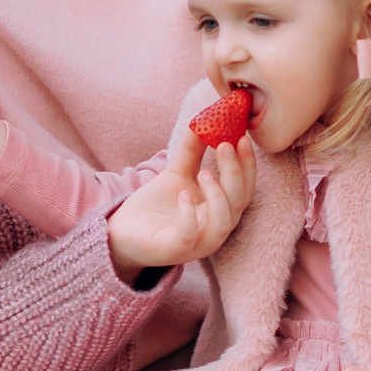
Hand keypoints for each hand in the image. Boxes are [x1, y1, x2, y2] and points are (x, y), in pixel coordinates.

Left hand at [105, 123, 254, 277]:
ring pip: (222, 223)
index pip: (244, 187)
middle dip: (235, 173)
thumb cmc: (156, 206)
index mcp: (219, 209)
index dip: (246, 164)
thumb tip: (203, 120)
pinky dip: (189, 216)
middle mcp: (214, 227)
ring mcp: (197, 243)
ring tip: (205, 172)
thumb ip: (192, 150)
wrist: (124, 232)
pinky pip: (188, 237)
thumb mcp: (176, 173)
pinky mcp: (174, 250)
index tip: (242, 137)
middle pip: (238, 202)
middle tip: (225, 146)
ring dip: (219, 195)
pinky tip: (183, 195)